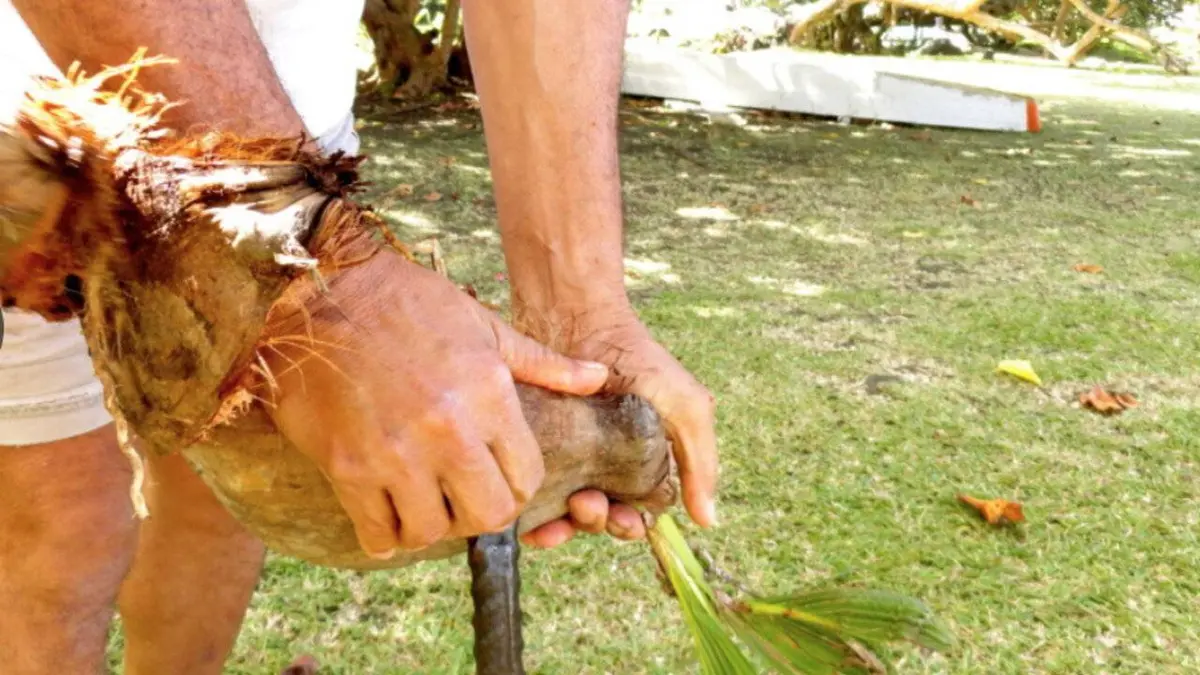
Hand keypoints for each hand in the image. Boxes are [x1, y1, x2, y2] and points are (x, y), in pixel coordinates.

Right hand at [260, 251, 608, 558]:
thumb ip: (543, 363)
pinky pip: (377, 533)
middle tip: (465, 498)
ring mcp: (396, 454)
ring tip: (424, 502)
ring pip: (432, 531)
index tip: (500, 477)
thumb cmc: (408, 303)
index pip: (527, 478)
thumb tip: (597, 378)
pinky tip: (385, 514)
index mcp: (489, 396)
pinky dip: (384, 534)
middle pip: (489, 515)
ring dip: (431, 524)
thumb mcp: (484, 326)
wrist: (323, 291)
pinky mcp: (348, 467)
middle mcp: (448, 431)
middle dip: (482, 514)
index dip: (519, 485)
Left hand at [519, 305, 718, 548]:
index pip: (635, 514)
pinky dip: (534, 518)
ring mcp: (565, 460)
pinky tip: (532, 521)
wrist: (579, 319)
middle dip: (598, 523)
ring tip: (568, 508)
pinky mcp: (534, 450)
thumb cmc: (639, 359)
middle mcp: (601, 467)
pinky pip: (532, 496)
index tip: (628, 518)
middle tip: (591, 504)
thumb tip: (707, 521)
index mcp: (638, 464)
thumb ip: (700, 461)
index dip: (631, 525)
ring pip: (563, 514)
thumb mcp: (686, 407)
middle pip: (599, 519)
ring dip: (567, 527)